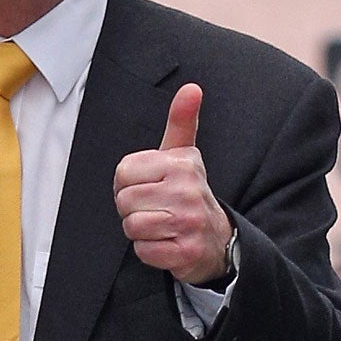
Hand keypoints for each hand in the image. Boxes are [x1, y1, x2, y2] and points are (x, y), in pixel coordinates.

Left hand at [113, 84, 233, 286]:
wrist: (217, 240)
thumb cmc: (189, 194)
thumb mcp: (184, 155)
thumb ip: (182, 121)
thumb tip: (192, 88)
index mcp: (182, 164)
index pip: (123, 172)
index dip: (128, 183)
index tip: (148, 186)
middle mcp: (188, 191)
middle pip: (125, 201)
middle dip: (133, 209)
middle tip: (155, 208)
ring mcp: (188, 223)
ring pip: (132, 226)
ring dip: (141, 231)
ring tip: (161, 225)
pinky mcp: (185, 252)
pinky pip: (143, 251)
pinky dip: (149, 250)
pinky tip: (167, 242)